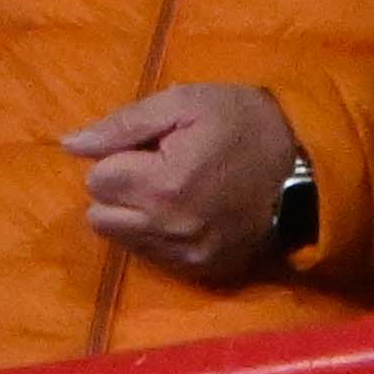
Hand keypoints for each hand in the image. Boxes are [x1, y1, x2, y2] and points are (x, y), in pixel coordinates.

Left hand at [61, 80, 309, 278]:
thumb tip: (69, 145)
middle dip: (119, 189)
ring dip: (134, 213)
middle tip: (156, 167)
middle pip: (100, 216)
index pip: (97, 179)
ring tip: (173, 188)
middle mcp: (171, 230)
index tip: (151, 147)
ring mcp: (189, 255)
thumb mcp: (182, 102)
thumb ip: (121, 125)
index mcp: (164, 185)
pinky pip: (152, 257)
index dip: (119, 156)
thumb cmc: (240, 121)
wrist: (303, 163)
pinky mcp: (204, 270)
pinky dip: (157, 234)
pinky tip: (185, 211)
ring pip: (122, 239)